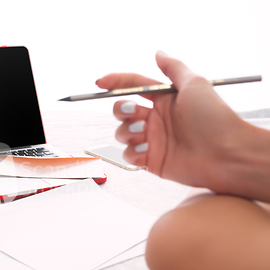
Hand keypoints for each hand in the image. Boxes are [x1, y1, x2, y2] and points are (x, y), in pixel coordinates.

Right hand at [96, 52, 246, 190]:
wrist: (226, 154)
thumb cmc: (214, 119)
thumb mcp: (195, 84)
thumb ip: (173, 68)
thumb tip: (158, 52)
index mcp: (164, 100)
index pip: (133, 86)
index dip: (115, 82)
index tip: (101, 83)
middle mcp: (156, 119)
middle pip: (121, 109)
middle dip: (121, 109)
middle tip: (135, 112)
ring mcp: (152, 140)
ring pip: (121, 132)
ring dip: (126, 131)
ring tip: (143, 132)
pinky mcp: (151, 160)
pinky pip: (128, 155)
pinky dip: (133, 151)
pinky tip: (148, 149)